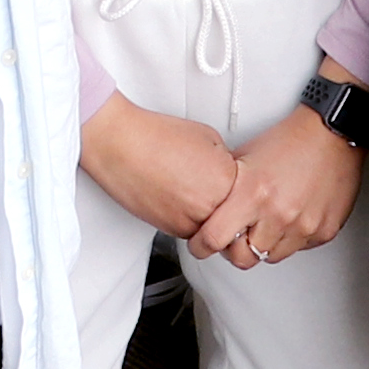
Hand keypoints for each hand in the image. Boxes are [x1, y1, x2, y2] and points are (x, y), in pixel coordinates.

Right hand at [82, 94, 240, 238]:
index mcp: (228, 179)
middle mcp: (212, 203)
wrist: (121, 145)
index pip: (247, 196)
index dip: (238, 190)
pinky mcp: (171, 229)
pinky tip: (175, 198)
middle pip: (233, 217)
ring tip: (188, 191)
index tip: (232, 187)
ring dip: (206, 216)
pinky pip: (190, 231)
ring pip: (212, 228)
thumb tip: (231, 172)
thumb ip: (225, 161)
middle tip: (208, 189)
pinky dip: (186, 219)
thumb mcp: (208, 138)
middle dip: (224, 205)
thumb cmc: (157, 136)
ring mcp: (192, 220)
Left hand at [191, 105, 363, 269]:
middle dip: (235, 250)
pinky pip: (299, 248)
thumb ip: (227, 187)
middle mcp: (277, 213)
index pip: (214, 238)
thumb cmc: (291, 140)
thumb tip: (207, 205)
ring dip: (265, 243)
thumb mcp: (245, 157)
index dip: (201, 245)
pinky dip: (291, 237)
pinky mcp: (323, 231)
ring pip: (272, 256)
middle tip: (236, 237)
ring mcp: (302, 226)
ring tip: (268, 220)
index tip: (200, 245)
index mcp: (252, 193)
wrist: (333, 134)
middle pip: (243, 257)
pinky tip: (291, 216)